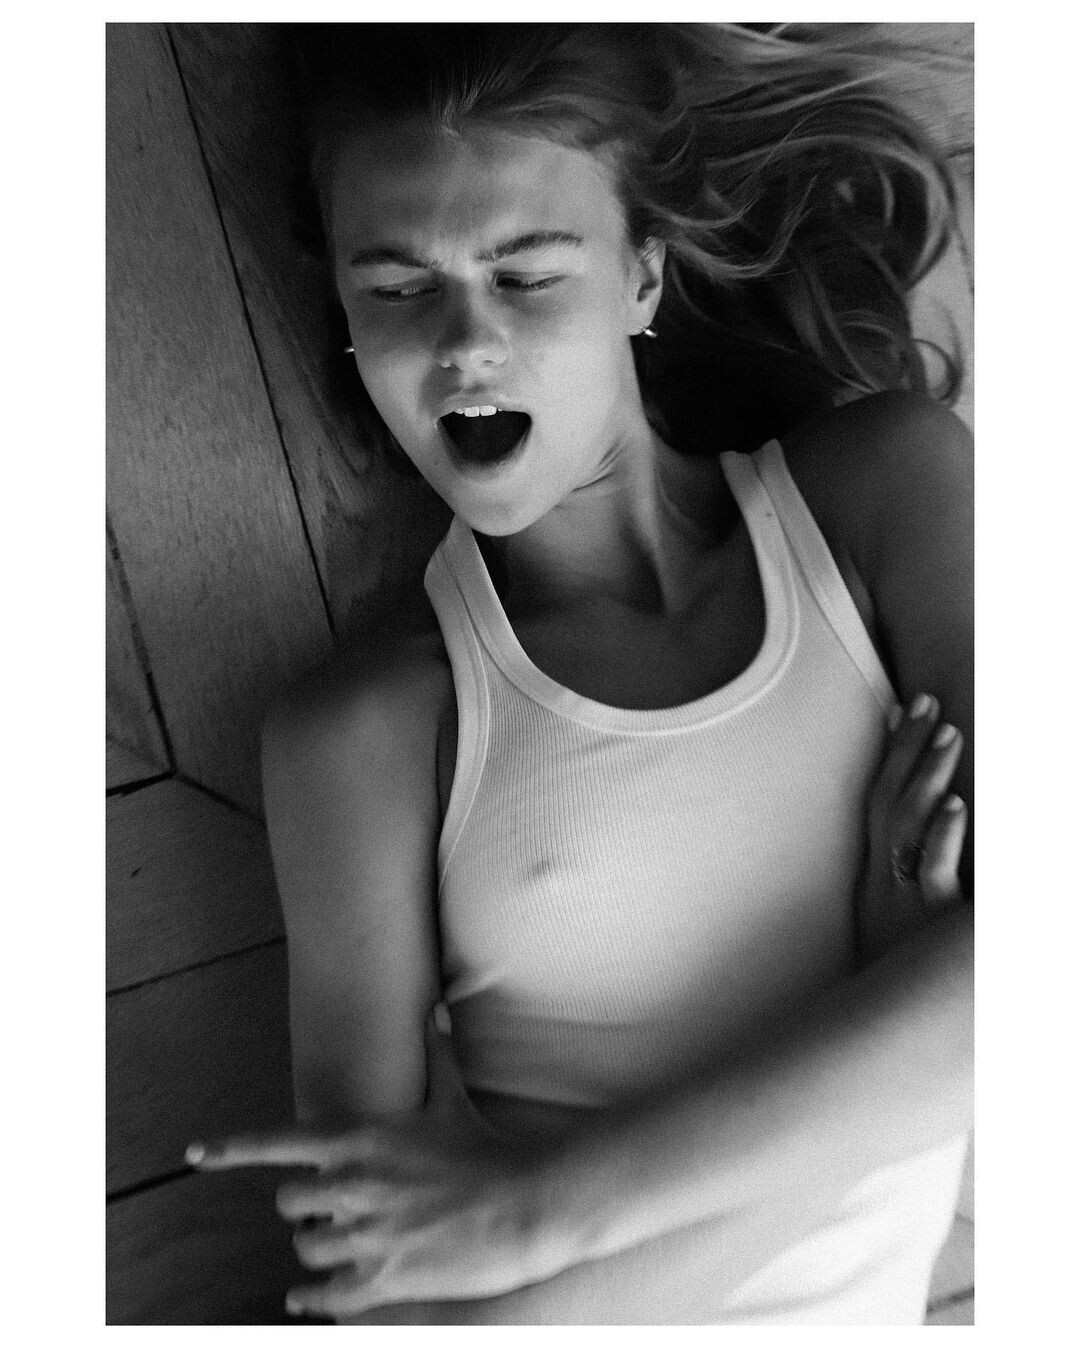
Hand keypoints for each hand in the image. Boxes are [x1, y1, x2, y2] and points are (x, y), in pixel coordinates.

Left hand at [186, 1005, 543, 1319]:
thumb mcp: (453, 1096)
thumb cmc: (486, 1148)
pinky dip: (314, 1300)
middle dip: (306, 1207)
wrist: (526, 1203)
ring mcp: (363, 1234)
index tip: (196, 1153)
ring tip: (346, 1244)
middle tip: (333, 1207)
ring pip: (305, 1250)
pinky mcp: (382, 1279)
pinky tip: (310, 1300)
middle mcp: (351, 1186)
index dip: (231, 1148)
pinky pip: (323, 1297)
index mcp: (360, 1139)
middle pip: (289, 1203)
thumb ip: (436, 1051)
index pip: (277, 1141)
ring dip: (320, 1248)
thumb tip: (436, 1007)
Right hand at [856, 692, 967, 963]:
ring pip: (910, 825)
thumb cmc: (897, 978)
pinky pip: (933, 873)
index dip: (893, 752)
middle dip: (909, 750)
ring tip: (949, 737)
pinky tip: (957, 809)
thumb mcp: (892, 925)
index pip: (878, 797)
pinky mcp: (928, 923)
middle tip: (928, 704)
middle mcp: (882, 879)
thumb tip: (935, 829)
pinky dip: (942, 838)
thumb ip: (907, 879)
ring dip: (929, 777)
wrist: (881, 1038)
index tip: (906, 708)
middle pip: (889, 799)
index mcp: (874, 874)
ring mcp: (903, 899)